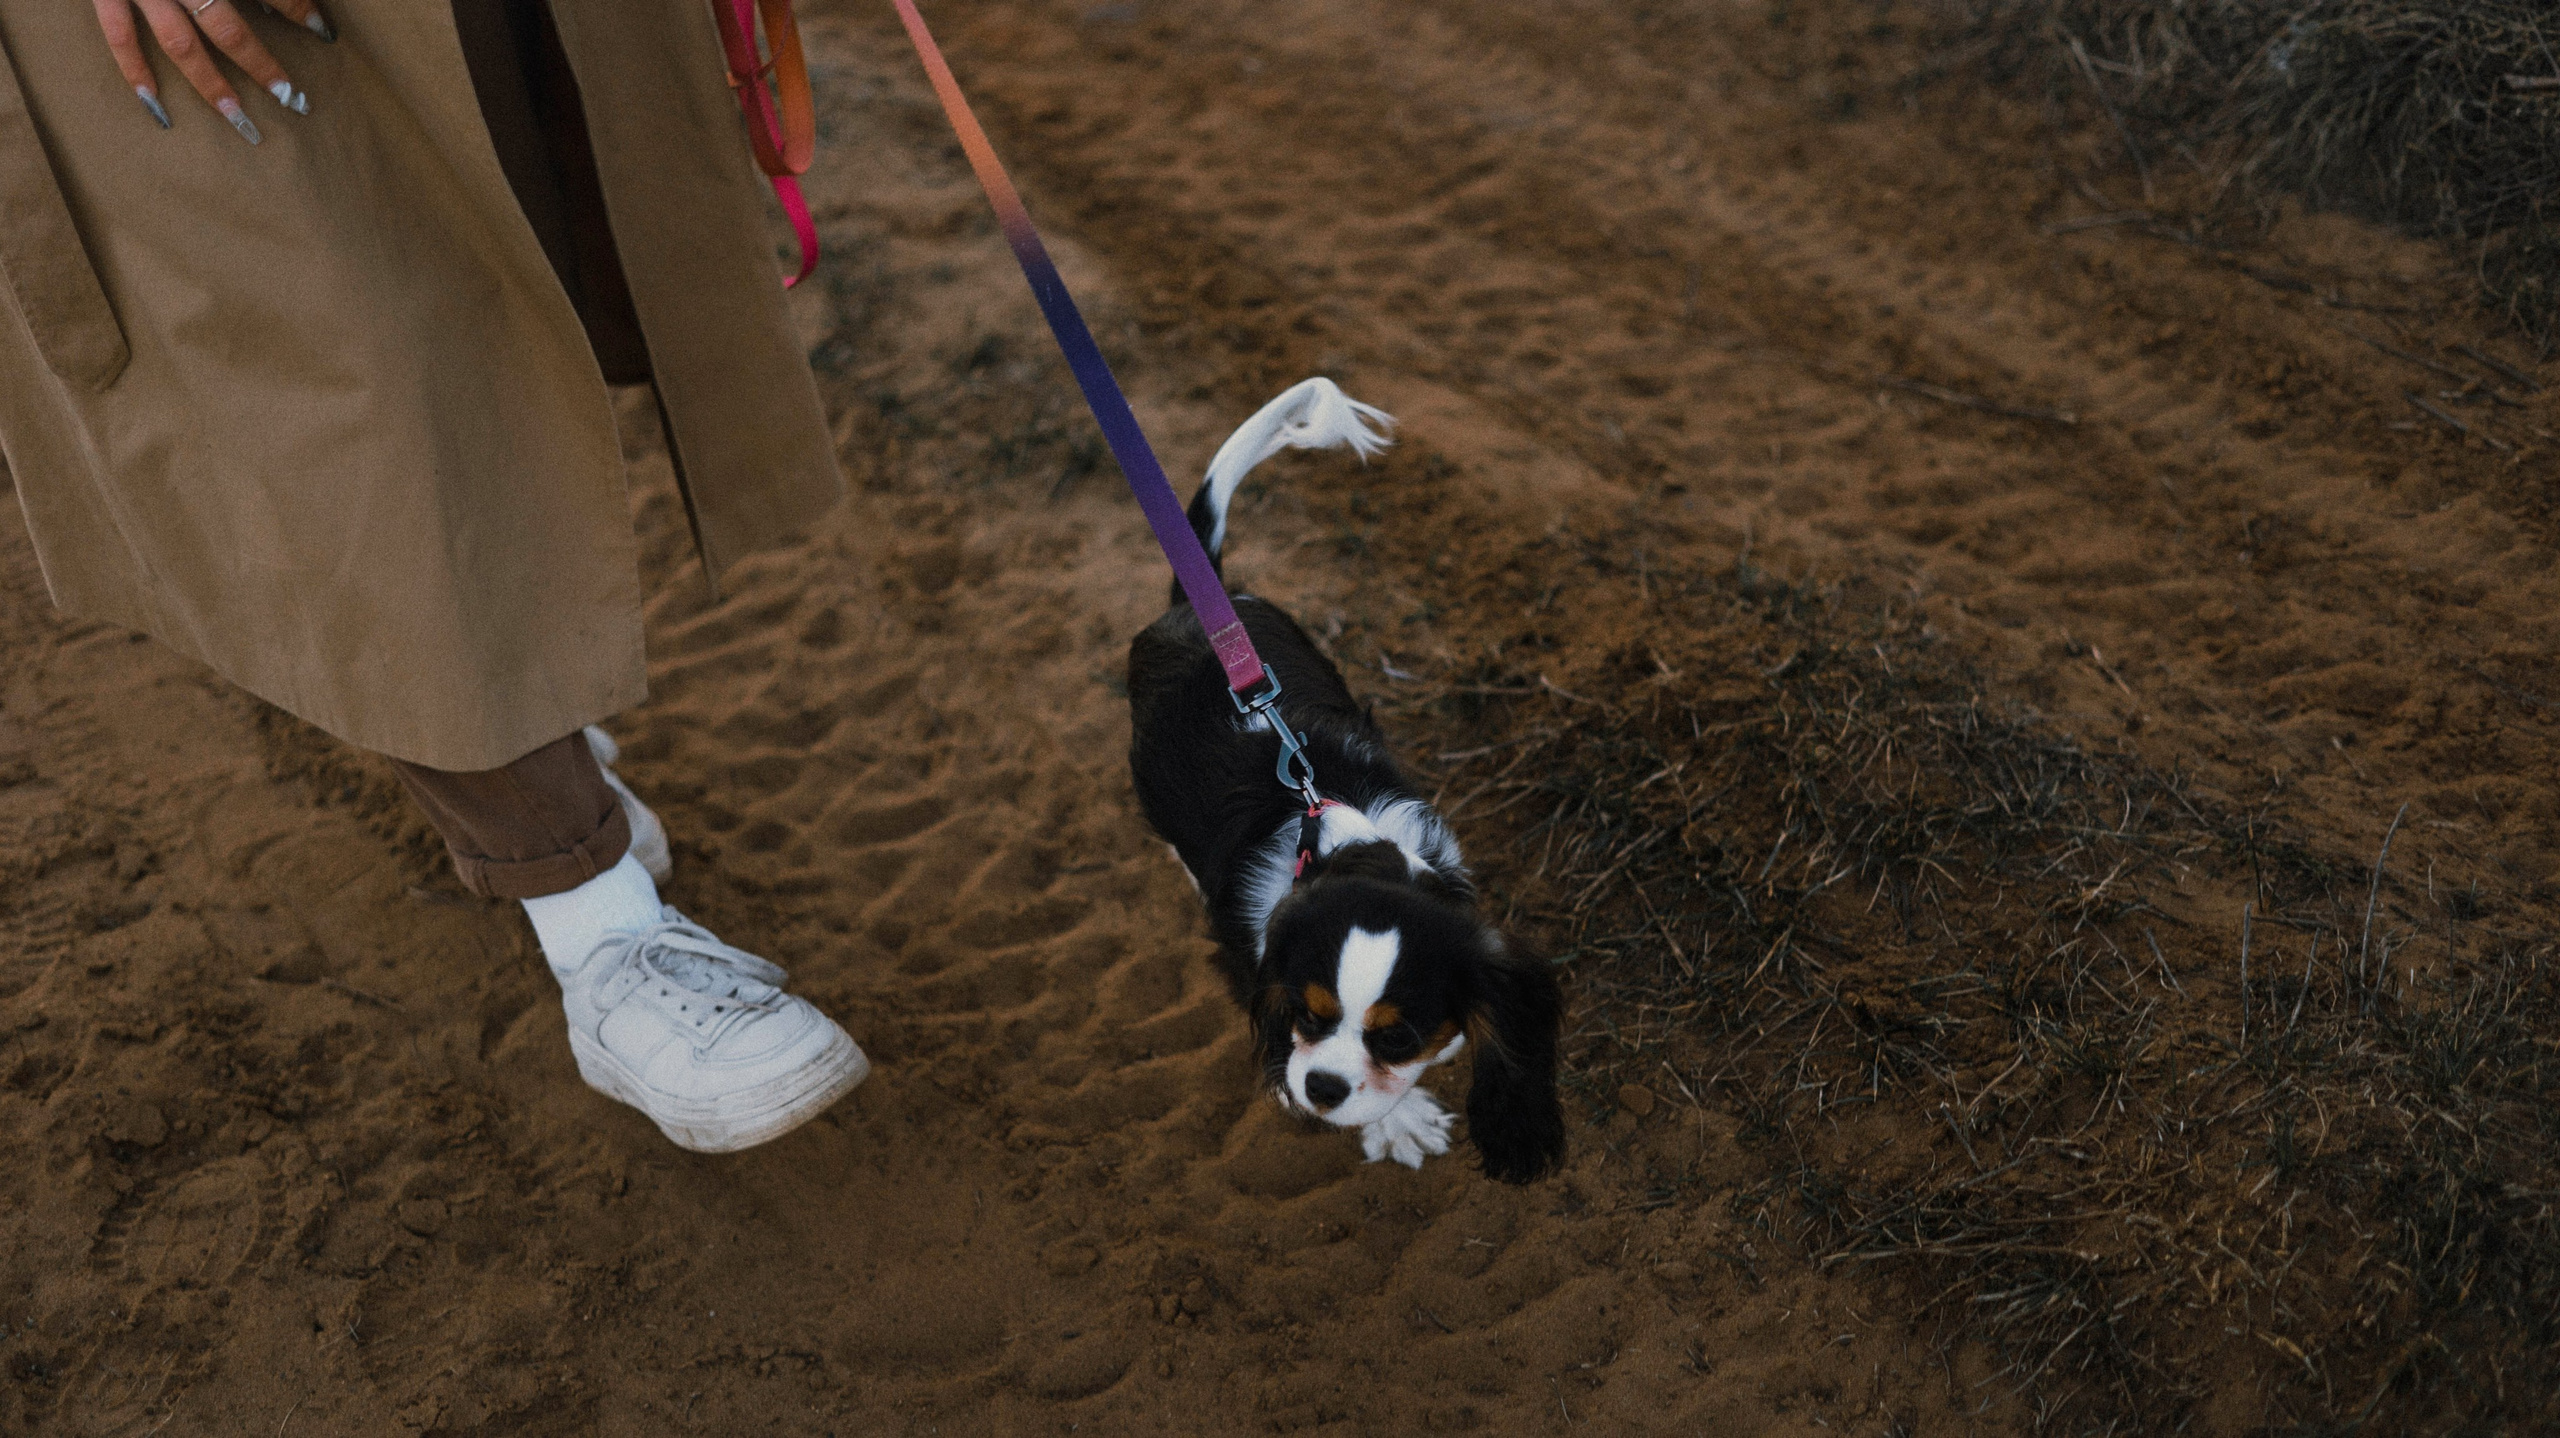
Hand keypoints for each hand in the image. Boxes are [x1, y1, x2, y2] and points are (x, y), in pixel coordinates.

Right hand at [91, 0, 331, 144]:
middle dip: (261, 66)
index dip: (298, 8)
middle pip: (227, 30)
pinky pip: (119, 34)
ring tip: (238, 118)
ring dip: (210, 85)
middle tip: (292, 99)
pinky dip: (134, 69)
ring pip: (180, 45)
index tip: (323, 30)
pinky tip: (156, 105)